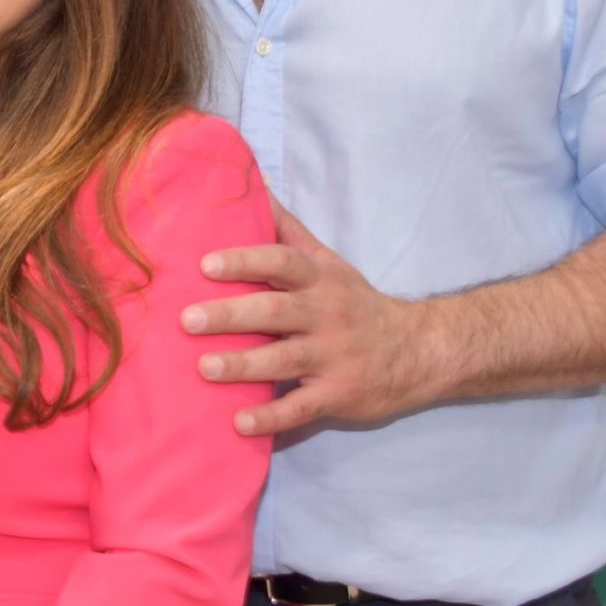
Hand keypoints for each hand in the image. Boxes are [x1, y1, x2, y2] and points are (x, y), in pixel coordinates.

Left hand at [181, 199, 434, 436]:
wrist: (417, 351)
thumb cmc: (355, 303)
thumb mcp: (327, 261)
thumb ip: (287, 229)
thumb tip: (252, 182)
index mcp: (320, 280)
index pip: (282, 262)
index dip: (245, 261)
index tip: (206, 264)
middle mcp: (326, 315)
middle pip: (275, 312)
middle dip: (230, 315)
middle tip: (187, 319)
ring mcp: (333, 357)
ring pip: (284, 360)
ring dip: (243, 365)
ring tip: (204, 367)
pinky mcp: (338, 395)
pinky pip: (301, 408)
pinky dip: (271, 418)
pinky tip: (239, 423)